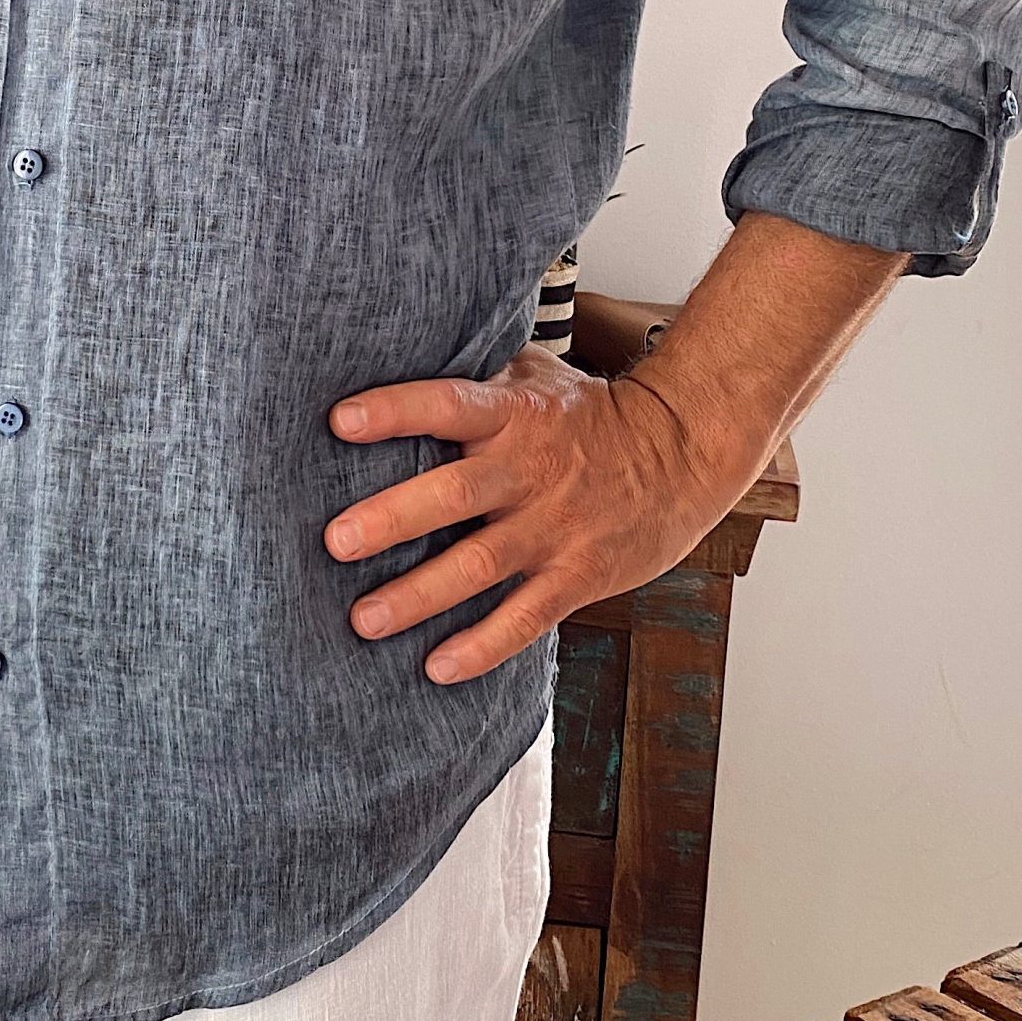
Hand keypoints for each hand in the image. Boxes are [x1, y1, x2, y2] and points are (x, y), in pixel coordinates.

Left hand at [323, 345, 765, 684]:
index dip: (396, 411)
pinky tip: (438, 667)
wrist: (686, 450)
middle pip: (455, 494)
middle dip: (393, 520)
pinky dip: (484, 645)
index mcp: (514, 413)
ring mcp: (556, 526)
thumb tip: (402, 353)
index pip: (448, 405)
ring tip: (364, 619)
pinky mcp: (580, 574)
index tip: (340, 422)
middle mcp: (530, 470)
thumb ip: (477, 374)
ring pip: (480, 565)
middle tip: (335, 542)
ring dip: (419, 596)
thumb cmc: (592, 415)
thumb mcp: (538, 377)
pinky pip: (527, 615)